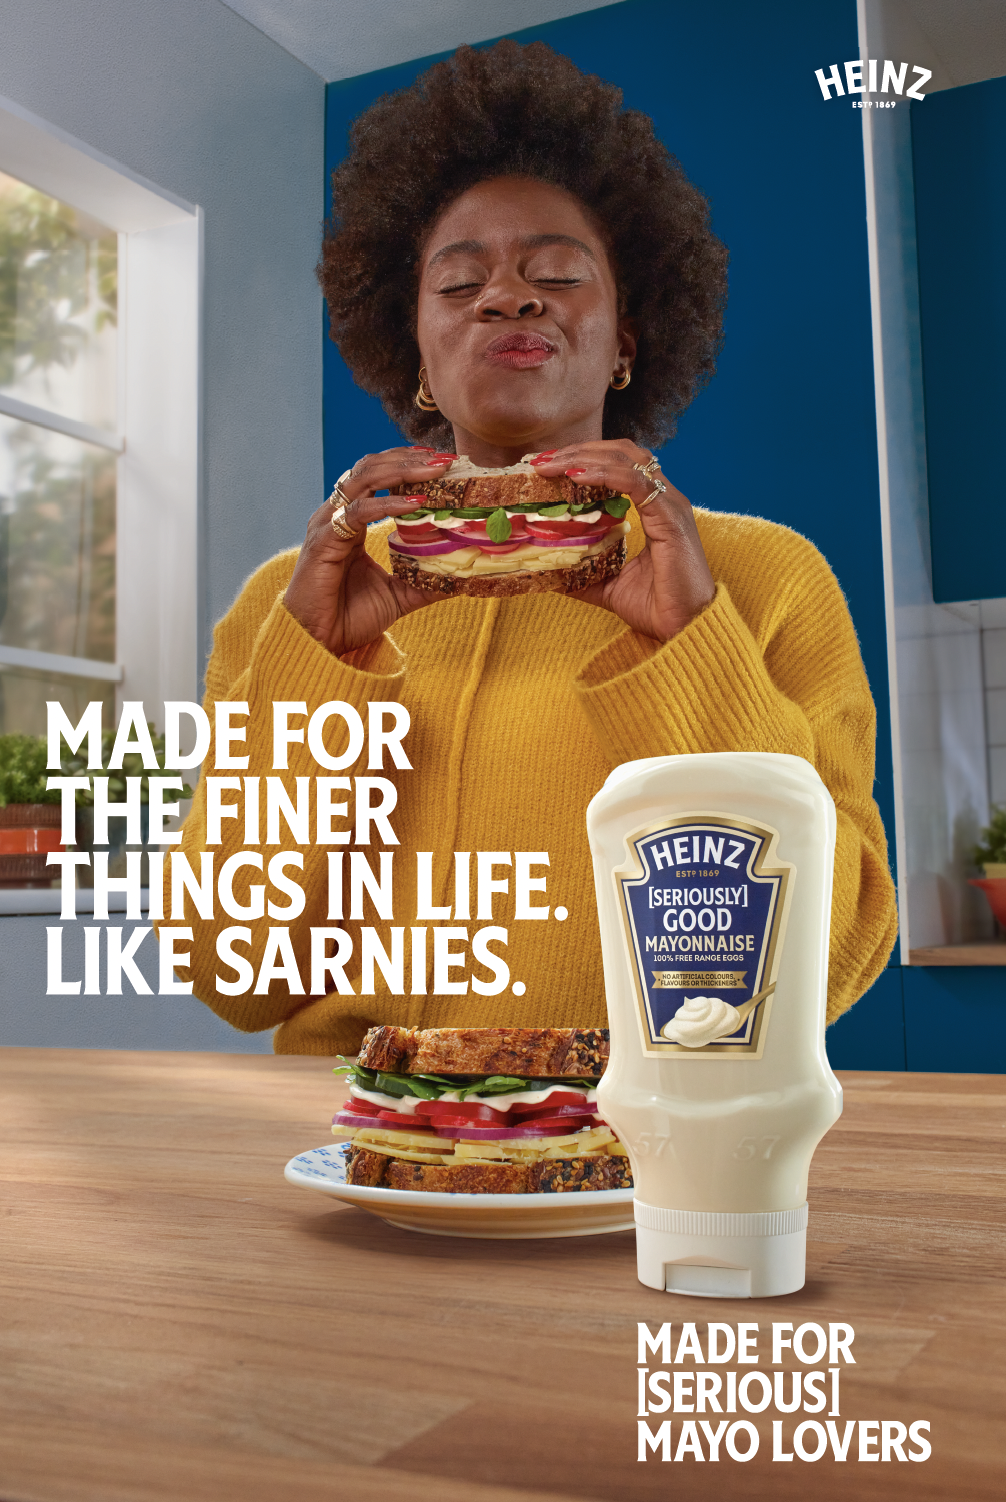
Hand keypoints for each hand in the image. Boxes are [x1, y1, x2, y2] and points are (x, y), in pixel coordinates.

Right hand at [284, 446, 456, 656]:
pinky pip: (358, 511)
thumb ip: (427, 581)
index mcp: (351, 520)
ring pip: (363, 477)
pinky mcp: (324, 540)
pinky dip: (387, 503)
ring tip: (435, 471)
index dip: (409, 464)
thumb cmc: (350, 617)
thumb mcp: (400, 594)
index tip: (443, 463)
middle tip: (445, 459)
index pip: (378, 476)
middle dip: (409, 458)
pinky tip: (414, 503)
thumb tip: (464, 575)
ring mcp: (328, 524)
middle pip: (371, 466)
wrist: (320, 643)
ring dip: (402, 470)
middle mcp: (338, 515)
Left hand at [530, 440, 714, 641]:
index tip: (547, 465)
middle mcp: (664, 499)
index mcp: (653, 507)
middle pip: (620, 452)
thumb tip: (546, 569)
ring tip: (552, 463)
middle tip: (542, 459)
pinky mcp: (670, 517)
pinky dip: (604, 473)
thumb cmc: (656, 607)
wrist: (684, 629)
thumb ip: (580, 573)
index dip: (583, 458)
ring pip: (626, 459)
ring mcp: (669, 504)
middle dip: (579, 449)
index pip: (618, 465)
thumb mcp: (606, 585)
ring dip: (585, 455)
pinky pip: (635, 482)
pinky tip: (576, 476)